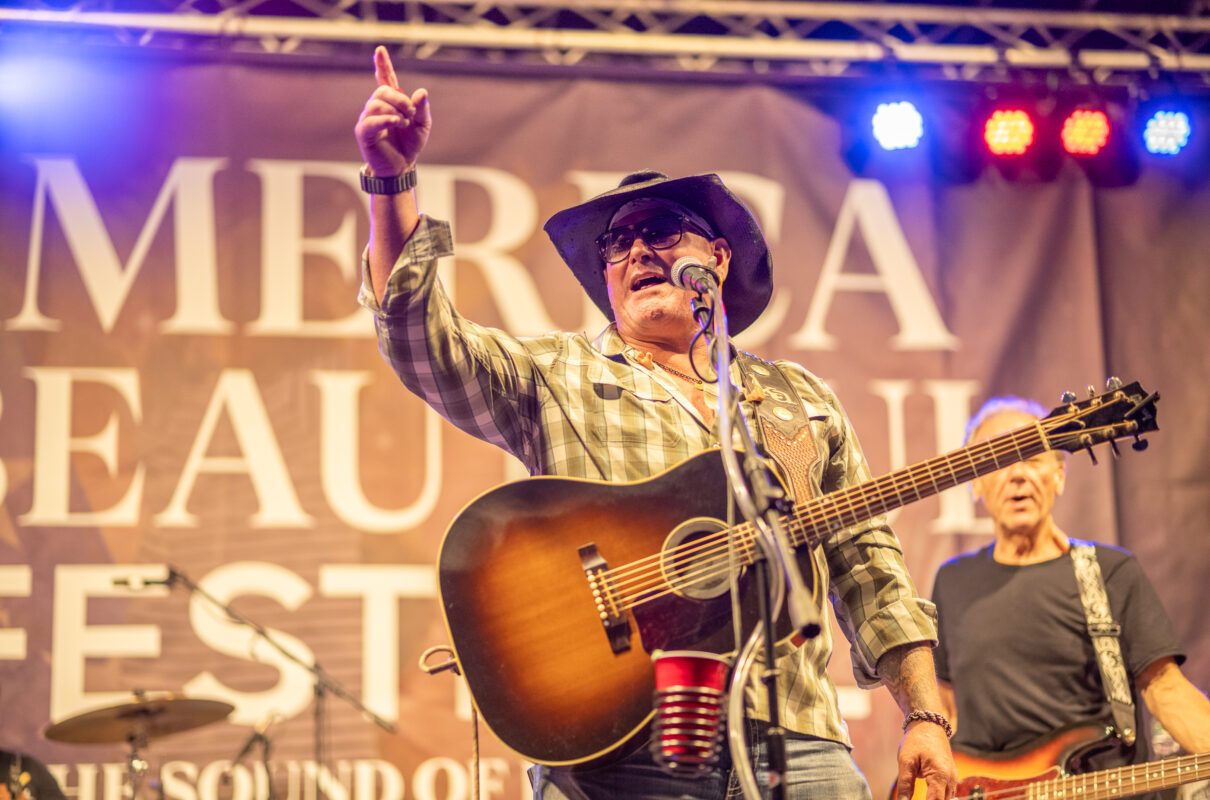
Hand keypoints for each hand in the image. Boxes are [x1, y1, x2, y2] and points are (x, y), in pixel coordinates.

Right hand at [354, 46, 431, 177]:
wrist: (401, 168)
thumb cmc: (409, 145)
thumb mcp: (422, 126)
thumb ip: (422, 109)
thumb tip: (421, 92)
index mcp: (391, 103)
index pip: (385, 79)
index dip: (382, 65)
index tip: (380, 50)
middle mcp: (376, 107)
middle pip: (382, 91)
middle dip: (399, 99)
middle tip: (411, 112)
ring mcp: (368, 119)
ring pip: (376, 104)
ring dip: (394, 111)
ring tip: (404, 123)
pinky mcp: (363, 132)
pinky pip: (370, 121)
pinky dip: (385, 120)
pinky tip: (396, 122)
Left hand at [895, 720, 956, 799]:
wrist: (928, 725)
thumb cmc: (917, 740)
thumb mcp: (906, 761)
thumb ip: (905, 784)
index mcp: (940, 775)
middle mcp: (951, 778)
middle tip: (910, 799)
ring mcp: (953, 778)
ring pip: (946, 799)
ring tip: (920, 795)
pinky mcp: (950, 777)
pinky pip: (947, 793)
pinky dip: (937, 798)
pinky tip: (926, 796)